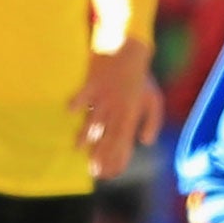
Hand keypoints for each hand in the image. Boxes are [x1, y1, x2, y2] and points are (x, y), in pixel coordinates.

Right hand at [71, 38, 160, 178]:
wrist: (130, 48)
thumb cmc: (140, 76)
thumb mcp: (153, 100)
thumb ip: (152, 123)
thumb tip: (145, 143)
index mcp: (131, 114)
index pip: (124, 143)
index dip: (118, 160)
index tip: (111, 174)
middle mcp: (118, 109)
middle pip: (108, 137)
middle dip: (101, 156)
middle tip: (93, 172)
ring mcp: (104, 96)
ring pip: (94, 119)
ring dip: (86, 134)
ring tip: (78, 148)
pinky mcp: (93, 83)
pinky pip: (84, 93)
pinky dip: (78, 101)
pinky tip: (70, 111)